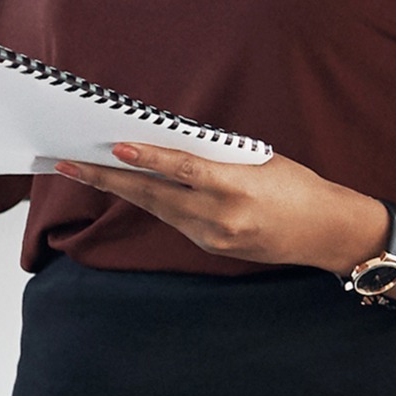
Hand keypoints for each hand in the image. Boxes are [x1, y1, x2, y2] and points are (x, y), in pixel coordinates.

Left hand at [53, 139, 388, 272]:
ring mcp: (213, 238)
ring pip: (159, 210)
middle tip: (69, 165)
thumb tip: (172, 147)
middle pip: (154, 196)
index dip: (147, 159)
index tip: (115, 148)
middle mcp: (220, 218)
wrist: (325, 232)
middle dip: (109, 179)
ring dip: (126, 190)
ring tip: (90, 173)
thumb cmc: (298, 186)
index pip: (182, 170)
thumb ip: (217, 157)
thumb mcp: (261, 160)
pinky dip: (157, 203)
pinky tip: (138, 190)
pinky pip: (177, 221)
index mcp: (235, 188)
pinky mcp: (212, 249)